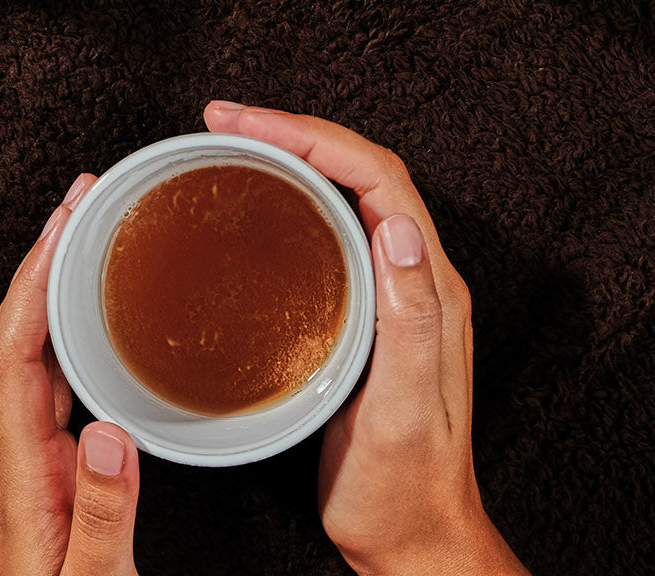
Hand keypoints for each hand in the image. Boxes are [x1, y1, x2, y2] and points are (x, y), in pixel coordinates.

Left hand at [0, 174, 142, 575]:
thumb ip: (100, 514)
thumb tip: (112, 432)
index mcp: (18, 473)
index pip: (13, 353)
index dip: (34, 282)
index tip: (63, 226)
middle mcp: (12, 456)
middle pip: (17, 336)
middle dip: (45, 261)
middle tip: (83, 202)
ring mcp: (22, 462)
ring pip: (31, 354)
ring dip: (54, 291)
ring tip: (91, 239)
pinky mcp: (40, 471)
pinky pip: (49, 382)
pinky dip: (68, 333)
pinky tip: (96, 322)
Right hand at [203, 103, 529, 575]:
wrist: (411, 535)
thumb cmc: (405, 484)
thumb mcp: (407, 407)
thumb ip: (412, 317)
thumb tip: (399, 228)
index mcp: (429, 285)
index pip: (377, 176)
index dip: (312, 135)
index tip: (248, 123)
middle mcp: (413, 277)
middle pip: (358, 171)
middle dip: (292, 131)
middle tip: (224, 120)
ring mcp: (388, 294)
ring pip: (342, 196)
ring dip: (290, 158)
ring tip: (233, 143)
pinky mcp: (362, 316)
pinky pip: (328, 235)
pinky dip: (288, 204)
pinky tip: (253, 212)